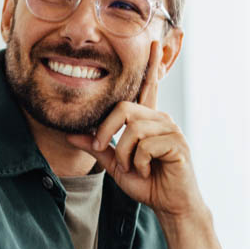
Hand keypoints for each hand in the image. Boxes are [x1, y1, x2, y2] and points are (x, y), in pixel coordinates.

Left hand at [66, 41, 206, 220]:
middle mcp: (161, 119)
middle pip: (124, 109)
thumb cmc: (148, 184)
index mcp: (148, 120)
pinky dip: (138, 163)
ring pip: (133, 130)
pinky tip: (147, 172)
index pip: (147, 87)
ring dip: (124, 155)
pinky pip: (145, 146)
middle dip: (107, 132)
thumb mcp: (116, 165)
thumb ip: (98, 148)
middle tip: (104, 152)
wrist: (171, 205)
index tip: (153, 43)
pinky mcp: (177, 143)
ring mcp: (171, 130)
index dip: (151, 66)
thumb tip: (71, 135)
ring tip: (133, 169)